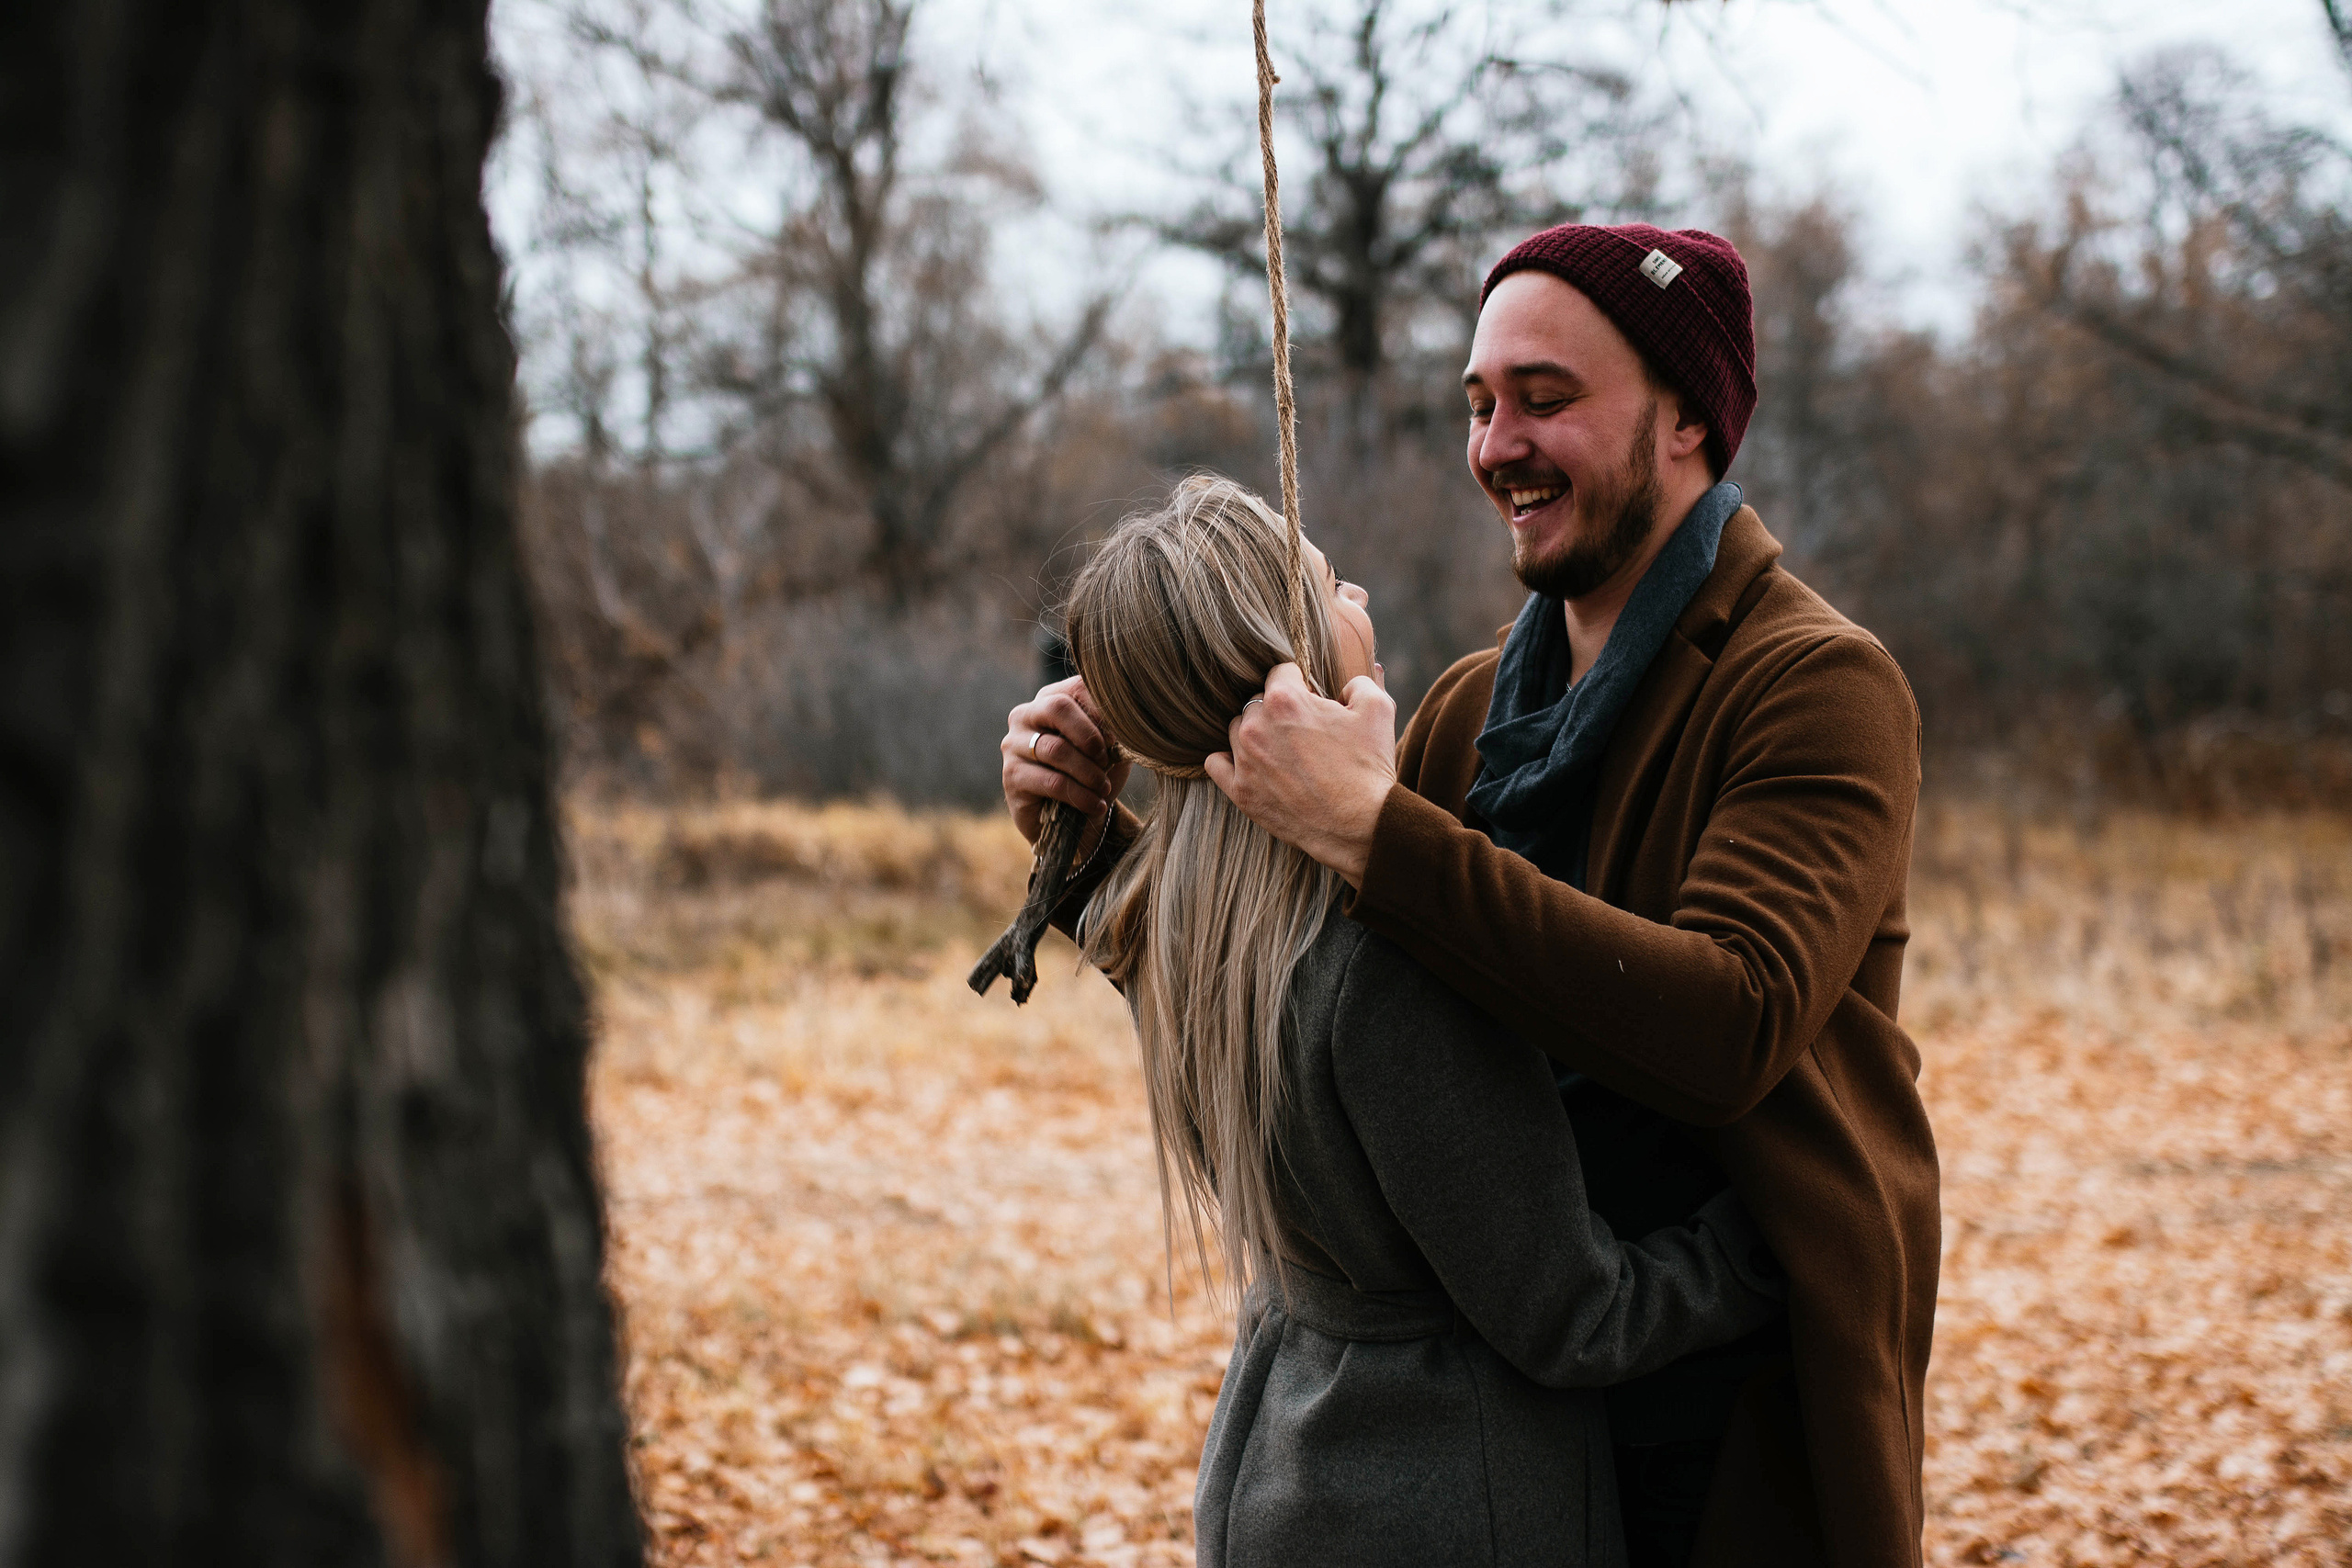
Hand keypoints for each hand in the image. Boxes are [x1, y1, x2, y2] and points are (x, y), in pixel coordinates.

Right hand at [1001, 675, 1130, 846]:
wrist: (1075, 819)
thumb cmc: (1093, 775)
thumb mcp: (1111, 750)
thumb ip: (1116, 731)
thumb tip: (1125, 724)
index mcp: (1052, 698)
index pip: (1077, 686)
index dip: (1102, 710)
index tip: (1118, 738)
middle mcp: (1027, 715)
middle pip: (1058, 707)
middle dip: (1090, 735)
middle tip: (1106, 759)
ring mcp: (1014, 744)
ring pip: (1056, 749)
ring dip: (1088, 772)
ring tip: (1104, 788)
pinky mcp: (1011, 776)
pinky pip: (1052, 782)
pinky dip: (1080, 795)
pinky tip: (1096, 805)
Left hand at [1206, 663, 1396, 885]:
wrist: (1360, 826)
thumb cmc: (1368, 767)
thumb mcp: (1377, 710)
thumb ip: (1359, 682)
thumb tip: (1348, 682)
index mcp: (1284, 700)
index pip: (1280, 672)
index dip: (1300, 682)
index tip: (1311, 698)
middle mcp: (1256, 726)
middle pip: (1257, 701)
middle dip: (1278, 709)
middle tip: (1303, 729)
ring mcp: (1244, 760)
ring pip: (1237, 729)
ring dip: (1256, 733)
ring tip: (1283, 750)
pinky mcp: (1240, 790)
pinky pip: (1216, 763)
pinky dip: (1230, 760)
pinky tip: (1251, 763)